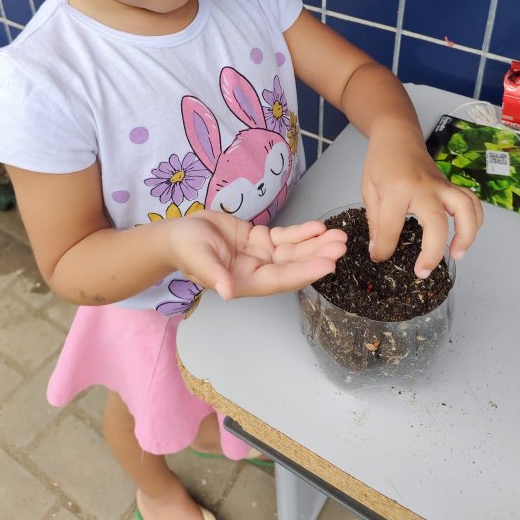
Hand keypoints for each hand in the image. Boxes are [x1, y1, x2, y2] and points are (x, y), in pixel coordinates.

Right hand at [168, 209, 346, 300]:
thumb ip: (213, 274)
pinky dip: (303, 233)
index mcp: (245, 281)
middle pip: (294, 266)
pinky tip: (319, 227)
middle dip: (318, 256)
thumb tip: (227, 292)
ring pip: (295, 252)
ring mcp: (261, 256)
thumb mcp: (197, 258)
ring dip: (316, 244)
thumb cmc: (185, 247)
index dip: (305, 272)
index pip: (281, 279)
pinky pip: (286, 237)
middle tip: (341, 246)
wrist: (178, 234)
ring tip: (338, 236)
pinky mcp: (261, 240)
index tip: (328, 264)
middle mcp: (258, 271)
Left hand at [362, 127, 482, 277]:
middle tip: (423, 271)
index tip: (380, 257)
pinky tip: (465, 236)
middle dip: (432, 252)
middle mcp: (423, 187)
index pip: (391, 227)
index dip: (384, 248)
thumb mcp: (369, 189)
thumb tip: (379, 250)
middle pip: (436, 223)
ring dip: (466, 235)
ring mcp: (441, 185)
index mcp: (397, 189)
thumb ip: (375, 220)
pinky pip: (471, 201)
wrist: (397, 135)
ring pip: (465, 209)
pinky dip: (475, 219)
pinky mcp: (450, 185)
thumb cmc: (382, 160)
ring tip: (457, 256)